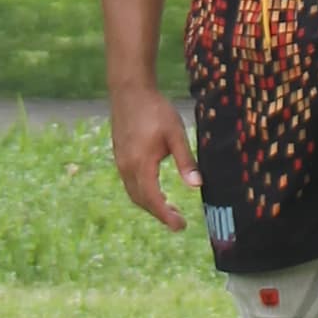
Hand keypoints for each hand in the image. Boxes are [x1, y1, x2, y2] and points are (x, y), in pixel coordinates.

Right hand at [109, 85, 197, 233]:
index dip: (167, 216)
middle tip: (179, 221)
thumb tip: (197, 185)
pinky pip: (131, 184)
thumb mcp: (175, 133)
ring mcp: (121, 164)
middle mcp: (127, 169)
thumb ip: (186, 160)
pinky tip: (155, 189)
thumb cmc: (155, 110)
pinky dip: (143, 193)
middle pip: (143, 201)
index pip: (154, 200)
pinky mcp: (120, 157)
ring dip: (151, 204)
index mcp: (141, 165)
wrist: (130, 91)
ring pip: (135, 194)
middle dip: (160, 213)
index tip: (181, 226)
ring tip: (170, 208)